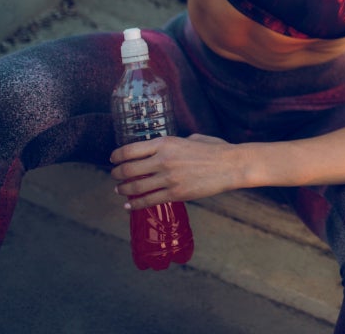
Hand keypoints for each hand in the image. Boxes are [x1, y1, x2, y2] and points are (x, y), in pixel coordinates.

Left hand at [111, 134, 237, 209]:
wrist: (231, 165)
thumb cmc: (215, 149)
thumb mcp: (191, 139)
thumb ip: (174, 144)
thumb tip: (164, 150)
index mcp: (165, 143)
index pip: (130, 150)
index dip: (116, 156)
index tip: (112, 159)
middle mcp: (163, 160)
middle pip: (128, 169)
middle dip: (117, 174)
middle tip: (115, 176)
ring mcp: (168, 178)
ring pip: (135, 187)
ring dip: (123, 189)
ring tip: (120, 190)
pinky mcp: (176, 194)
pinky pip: (149, 201)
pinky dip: (135, 204)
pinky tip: (129, 205)